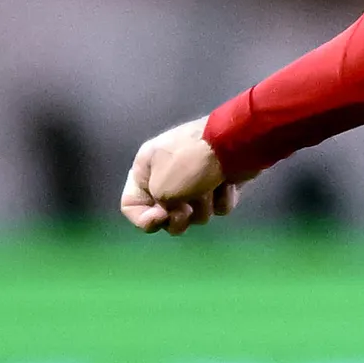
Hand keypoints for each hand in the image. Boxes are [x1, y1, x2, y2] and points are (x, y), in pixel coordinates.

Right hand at [122, 118, 236, 234]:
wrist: (233, 143)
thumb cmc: (191, 163)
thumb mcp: (162, 189)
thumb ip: (158, 208)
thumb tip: (175, 212)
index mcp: (145, 169)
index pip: (130, 205)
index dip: (143, 219)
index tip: (161, 217)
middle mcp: (166, 175)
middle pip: (166, 215)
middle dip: (179, 217)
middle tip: (187, 209)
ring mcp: (195, 179)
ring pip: (195, 213)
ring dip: (203, 206)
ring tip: (210, 187)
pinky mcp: (219, 183)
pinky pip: (216, 206)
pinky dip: (222, 199)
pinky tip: (226, 184)